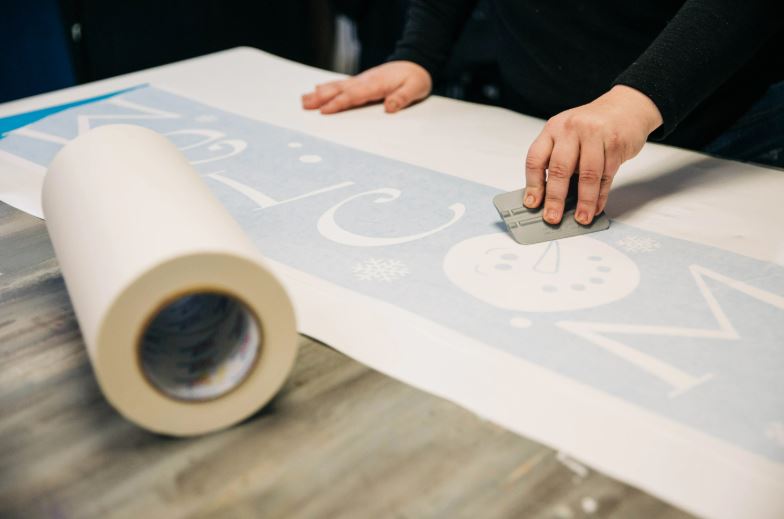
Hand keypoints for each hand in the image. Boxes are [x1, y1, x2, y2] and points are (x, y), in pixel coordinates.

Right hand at [302, 61, 431, 113]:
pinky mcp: (361, 81)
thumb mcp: (415, 89)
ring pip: (337, 86)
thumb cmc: (415, 78)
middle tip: (304, 105)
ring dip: (320, 92)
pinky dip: (328, 87)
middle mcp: (365, 81)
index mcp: (376, 84)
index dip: (338, 104)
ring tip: (304, 100)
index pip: (354, 96)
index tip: (324, 111)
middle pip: (340, 90)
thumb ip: (402, 98)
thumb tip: (390, 107)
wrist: (416, 63)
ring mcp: (361, 80)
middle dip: (321, 97)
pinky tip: (317, 90)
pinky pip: (341, 85)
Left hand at [524, 85, 662, 224]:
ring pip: (587, 175)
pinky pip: (606, 175)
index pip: (536, 158)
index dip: (532, 184)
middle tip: (553, 217)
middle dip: (555, 198)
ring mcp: (595, 135)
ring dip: (584, 201)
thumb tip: (549, 196)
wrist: (627, 106)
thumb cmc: (593, 125)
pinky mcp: (616, 144)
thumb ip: (557, 160)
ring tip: (581, 218)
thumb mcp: (568, 135)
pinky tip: (596, 206)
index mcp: (553, 128)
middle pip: (560, 169)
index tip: (532, 204)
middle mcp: (572, 129)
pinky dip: (601, 195)